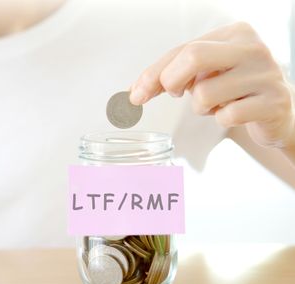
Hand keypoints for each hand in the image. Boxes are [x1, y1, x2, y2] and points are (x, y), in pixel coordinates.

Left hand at [129, 22, 294, 153]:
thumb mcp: (205, 72)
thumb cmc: (235, 88)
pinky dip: (221, 120)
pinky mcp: (273, 103)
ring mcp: (265, 75)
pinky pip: (227, 116)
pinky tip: (234, 113)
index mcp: (234, 33)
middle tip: (176, 94)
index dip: (154, 73)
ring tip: (217, 104)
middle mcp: (252, 48)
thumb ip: (172, 73)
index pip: (183, 49)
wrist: (277, 110)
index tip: (136, 94)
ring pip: (205, 94)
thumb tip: (136, 90)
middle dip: (171, 81)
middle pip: (193, 57)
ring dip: (201, 108)